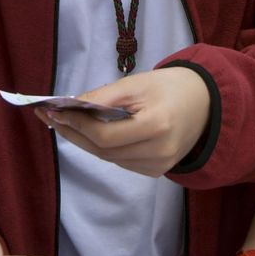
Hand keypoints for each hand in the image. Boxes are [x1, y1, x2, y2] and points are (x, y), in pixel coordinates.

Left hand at [39, 66, 212, 176]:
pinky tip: (91, 134)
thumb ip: (103, 97)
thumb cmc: (168, 87)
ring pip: (109, 158)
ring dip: (85, 142)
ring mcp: (159, 166)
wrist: (205, 103)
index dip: (76, 125)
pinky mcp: (157, 171)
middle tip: (49, 118)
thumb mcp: (136, 83)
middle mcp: (159, 152)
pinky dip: (103, 148)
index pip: (105, 136)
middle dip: (73, 133)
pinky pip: (121, 161)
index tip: (53, 110)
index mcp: (157, 126)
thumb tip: (69, 105)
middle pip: (103, 150)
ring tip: (64, 123)